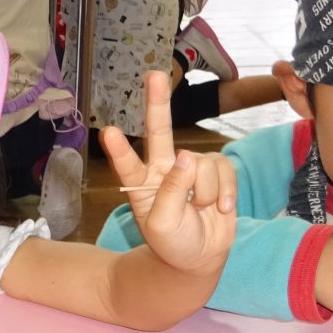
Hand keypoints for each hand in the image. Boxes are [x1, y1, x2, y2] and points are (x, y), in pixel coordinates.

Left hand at [102, 70, 235, 276]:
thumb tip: (187, 156)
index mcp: (141, 184)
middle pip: (160, 131)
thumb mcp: (163, 225)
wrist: (199, 258)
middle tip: (155, 75)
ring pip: (202, 164)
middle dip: (158, 102)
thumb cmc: (173, 244)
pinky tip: (220, 209)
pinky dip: (225, 192)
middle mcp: (164, 170)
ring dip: (205, 193)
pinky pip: (225, 170)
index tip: (107, 133)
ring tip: (200, 211)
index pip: (128, 165)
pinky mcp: (216, 172)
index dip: (120, 150)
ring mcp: (191, 168)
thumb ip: (171, 191)